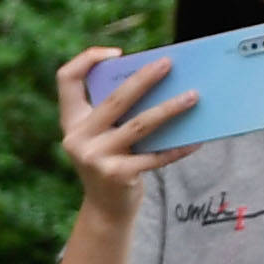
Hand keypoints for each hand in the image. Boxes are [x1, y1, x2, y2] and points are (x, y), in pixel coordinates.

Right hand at [55, 48, 190, 195]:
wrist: (105, 209)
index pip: (67, 79)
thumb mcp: (102, 135)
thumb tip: (160, 84)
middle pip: (115, 99)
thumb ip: (116, 112)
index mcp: (72, 121)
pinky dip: (177, 147)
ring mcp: (96, 158)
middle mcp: (78, 138)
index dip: (86, 60)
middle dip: (144, 78)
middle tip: (168, 63)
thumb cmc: (110, 161)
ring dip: (170, 109)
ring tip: (193, 96)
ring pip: (140, 125)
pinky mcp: (117, 175)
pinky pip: (155, 156)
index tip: (115, 53)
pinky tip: (196, 139)